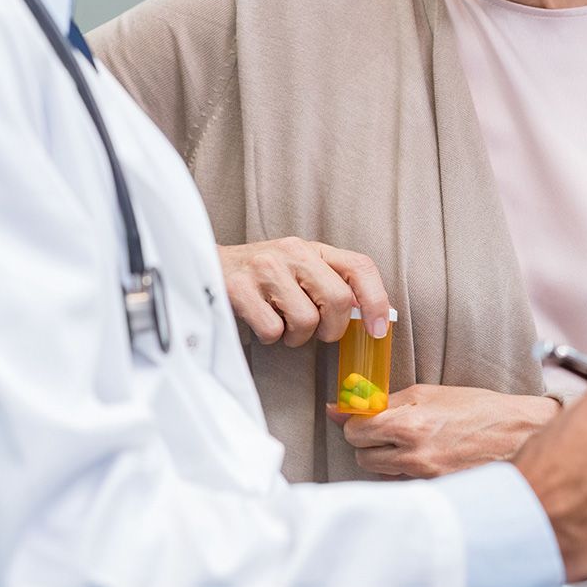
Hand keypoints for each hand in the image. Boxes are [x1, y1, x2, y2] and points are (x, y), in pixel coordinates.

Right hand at [217, 237, 389, 347]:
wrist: (208, 266)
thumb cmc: (262, 277)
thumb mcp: (300, 270)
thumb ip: (332, 284)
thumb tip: (368, 316)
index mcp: (312, 248)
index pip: (359, 267)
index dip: (376, 300)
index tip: (378, 329)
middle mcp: (292, 252)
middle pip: (337, 300)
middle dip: (330, 329)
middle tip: (315, 332)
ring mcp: (265, 269)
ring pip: (306, 321)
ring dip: (296, 336)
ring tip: (282, 324)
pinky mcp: (240, 289)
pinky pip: (273, 331)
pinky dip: (270, 337)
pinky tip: (260, 322)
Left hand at [327, 385, 557, 477]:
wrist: (516, 435)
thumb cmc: (475, 408)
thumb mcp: (428, 393)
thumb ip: (382, 402)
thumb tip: (336, 409)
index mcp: (410, 424)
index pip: (356, 432)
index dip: (357, 424)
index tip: (366, 419)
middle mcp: (414, 455)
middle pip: (362, 456)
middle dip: (368, 443)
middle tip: (387, 430)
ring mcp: (425, 477)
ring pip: (379, 472)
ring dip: (384, 458)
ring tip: (408, 443)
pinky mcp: (434, 491)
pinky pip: (401, 484)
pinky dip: (403, 472)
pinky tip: (422, 458)